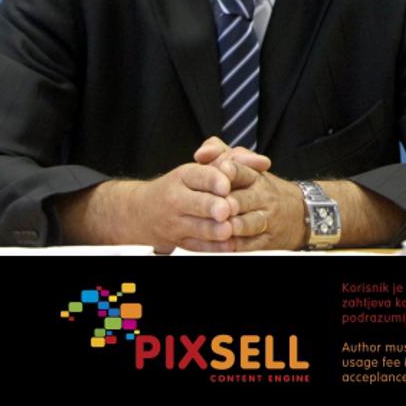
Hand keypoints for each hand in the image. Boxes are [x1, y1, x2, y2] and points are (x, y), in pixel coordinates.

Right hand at [58, 160, 239, 253]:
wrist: (143, 212)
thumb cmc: (181, 186)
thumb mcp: (201, 167)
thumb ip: (231, 158)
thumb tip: (262, 161)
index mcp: (184, 176)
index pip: (200, 175)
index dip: (213, 180)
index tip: (225, 185)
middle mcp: (177, 198)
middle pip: (197, 202)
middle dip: (212, 206)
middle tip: (226, 209)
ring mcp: (176, 222)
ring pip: (197, 227)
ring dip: (214, 230)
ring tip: (228, 229)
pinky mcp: (179, 242)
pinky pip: (198, 246)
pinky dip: (214, 247)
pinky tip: (228, 245)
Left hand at [193, 137, 307, 250]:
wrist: (299, 213)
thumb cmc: (263, 190)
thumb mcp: (248, 167)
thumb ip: (222, 155)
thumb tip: (202, 153)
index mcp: (255, 177)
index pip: (242, 170)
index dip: (231, 170)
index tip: (221, 169)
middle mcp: (262, 196)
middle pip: (246, 198)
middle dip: (233, 202)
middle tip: (222, 205)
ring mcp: (267, 219)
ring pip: (251, 222)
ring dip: (238, 225)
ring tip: (225, 227)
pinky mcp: (267, 241)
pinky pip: (252, 244)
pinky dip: (238, 246)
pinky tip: (225, 246)